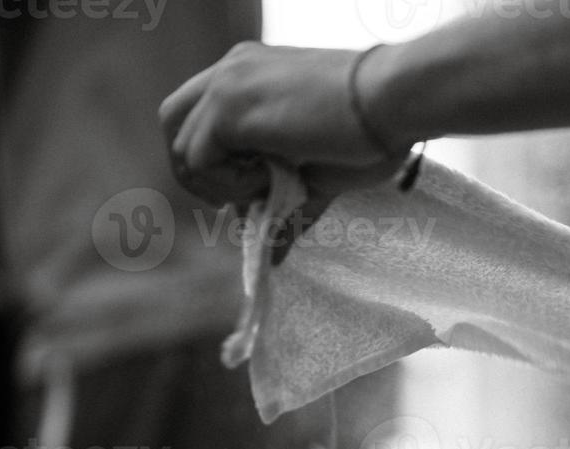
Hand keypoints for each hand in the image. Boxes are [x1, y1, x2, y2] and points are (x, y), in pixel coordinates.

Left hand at [160, 42, 411, 207]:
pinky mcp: (227, 107)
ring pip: (180, 147)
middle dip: (201, 173)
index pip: (201, 118)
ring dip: (221, 183)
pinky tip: (273, 178)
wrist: (395, 101)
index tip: (258, 189)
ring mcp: (225, 86)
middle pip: (173, 125)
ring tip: (271, 186)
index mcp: (252, 75)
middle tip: (249, 196)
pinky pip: (198, 159)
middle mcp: (231, 71)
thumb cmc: (376, 132)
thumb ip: (286, 206)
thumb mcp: (320, 173)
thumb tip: (272, 256)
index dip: (218, 163)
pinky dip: (230, 183)